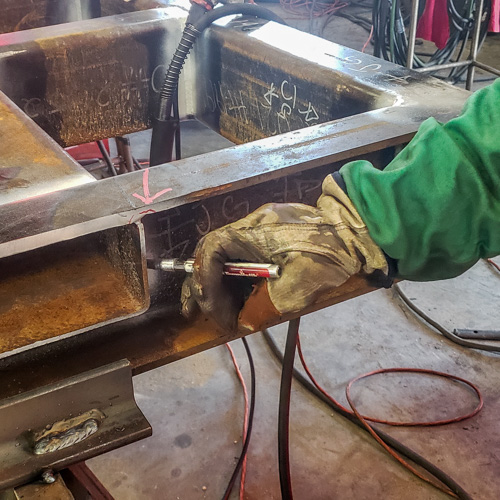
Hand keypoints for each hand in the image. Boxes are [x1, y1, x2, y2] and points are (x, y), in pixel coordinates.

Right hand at [181, 175, 388, 330]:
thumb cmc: (332, 256)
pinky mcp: (270, 236)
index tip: (208, 308)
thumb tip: (242, 323)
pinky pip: (242, 256)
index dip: (203, 280)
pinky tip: (235, 296)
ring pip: (226, 255)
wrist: (360, 231)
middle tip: (193, 311)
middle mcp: (252, 225)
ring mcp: (261, 228)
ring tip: (213, 310)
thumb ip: (264, 306)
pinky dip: (234, 277)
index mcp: (255, 231)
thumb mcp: (299, 286)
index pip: (213, 250)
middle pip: (214, 252)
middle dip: (202, 283)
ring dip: (217, 283)